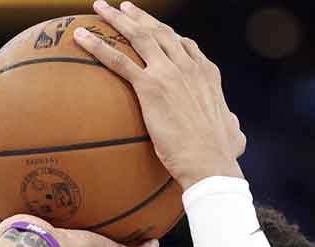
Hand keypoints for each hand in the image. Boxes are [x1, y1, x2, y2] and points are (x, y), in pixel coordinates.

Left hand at [74, 1, 244, 188]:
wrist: (210, 162)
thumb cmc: (221, 156)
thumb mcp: (233, 134)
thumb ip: (231, 125)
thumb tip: (235, 128)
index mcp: (206, 73)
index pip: (184, 45)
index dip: (167, 33)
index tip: (154, 27)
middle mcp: (188, 65)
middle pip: (159, 31)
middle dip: (139, 16)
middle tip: (122, 7)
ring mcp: (169, 72)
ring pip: (138, 36)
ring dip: (116, 19)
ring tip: (99, 8)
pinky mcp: (151, 86)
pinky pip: (118, 61)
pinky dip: (97, 46)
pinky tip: (80, 38)